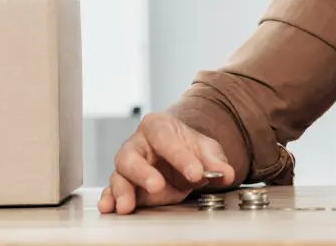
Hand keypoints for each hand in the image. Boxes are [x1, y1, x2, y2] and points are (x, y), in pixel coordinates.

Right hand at [98, 112, 235, 214]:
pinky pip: (111, 191)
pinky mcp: (124, 184)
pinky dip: (109, 200)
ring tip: (127, 205)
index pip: (166, 139)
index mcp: (158, 127)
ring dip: (122, 190)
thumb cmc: (189, 149)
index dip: (180, 156)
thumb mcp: (206, 150)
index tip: (196, 172)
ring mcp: (128, 165)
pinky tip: (109, 208)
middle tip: (157, 186)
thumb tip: (226, 173)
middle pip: (132, 155)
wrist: (181, 160)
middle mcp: (138, 144)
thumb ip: (215, 161)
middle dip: (143, 173)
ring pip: (119, 174)